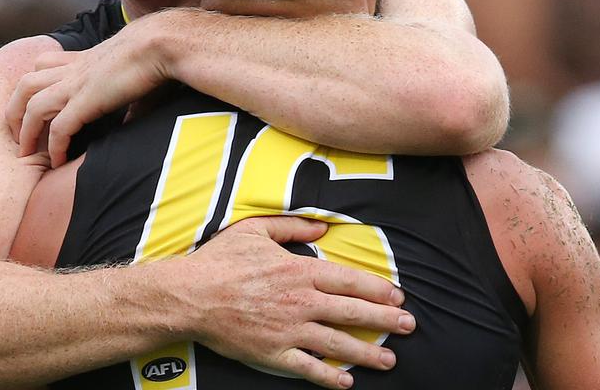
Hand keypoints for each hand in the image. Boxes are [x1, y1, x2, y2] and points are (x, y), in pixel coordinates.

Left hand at [5, 32, 165, 166]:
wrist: (161, 43)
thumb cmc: (157, 57)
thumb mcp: (136, 78)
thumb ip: (129, 102)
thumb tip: (133, 121)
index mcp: (83, 60)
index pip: (44, 64)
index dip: (34, 85)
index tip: (34, 109)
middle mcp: (72, 69)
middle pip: (25, 84)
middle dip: (14, 111)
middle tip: (18, 136)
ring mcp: (76, 84)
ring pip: (32, 106)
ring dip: (25, 132)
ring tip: (27, 154)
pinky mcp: (85, 100)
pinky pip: (58, 128)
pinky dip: (55, 147)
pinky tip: (58, 162)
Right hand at [177, 216, 415, 388]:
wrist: (190, 295)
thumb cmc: (221, 260)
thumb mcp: (256, 229)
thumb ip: (292, 226)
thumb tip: (323, 226)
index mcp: (299, 269)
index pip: (350, 280)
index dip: (378, 289)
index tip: (398, 296)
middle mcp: (301, 301)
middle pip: (353, 312)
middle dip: (385, 321)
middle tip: (409, 327)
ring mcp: (289, 330)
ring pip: (337, 343)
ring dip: (367, 353)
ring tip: (390, 360)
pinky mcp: (273, 353)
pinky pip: (308, 368)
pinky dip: (329, 377)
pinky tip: (346, 382)